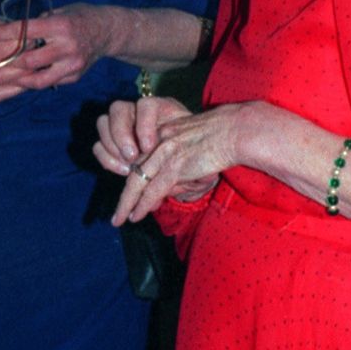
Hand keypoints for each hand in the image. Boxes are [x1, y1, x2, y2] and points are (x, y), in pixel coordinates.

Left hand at [0, 2, 113, 89]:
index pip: (25, 32)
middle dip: (6, 60)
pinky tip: (19, 78)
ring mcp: (71, 65)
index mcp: (60, 26)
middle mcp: (67, 47)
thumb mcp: (59, 11)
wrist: (107, 31)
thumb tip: (10, 32)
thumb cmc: (79, 17)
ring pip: (36, 79)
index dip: (4, 34)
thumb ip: (38, 23)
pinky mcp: (74, 76)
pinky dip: (31, 81)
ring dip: (17, 77)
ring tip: (1, 75)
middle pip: (28, 60)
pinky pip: (48, 82)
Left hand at [96, 97, 244, 224]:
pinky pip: (154, 189)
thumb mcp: (193, 146)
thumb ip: (179, 165)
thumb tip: (170, 189)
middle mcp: (159, 142)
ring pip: (138, 182)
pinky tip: (136, 215)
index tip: (129, 199)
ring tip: (120, 219)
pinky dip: (143, 205)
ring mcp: (165, 153)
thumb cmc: (222, 138)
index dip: (134, 182)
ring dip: (128, 204)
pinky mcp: (175, 165)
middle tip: (117, 214)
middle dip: (125, 196)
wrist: (234, 130)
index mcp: (162, 135)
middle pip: (135, 172)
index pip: (141, 161)